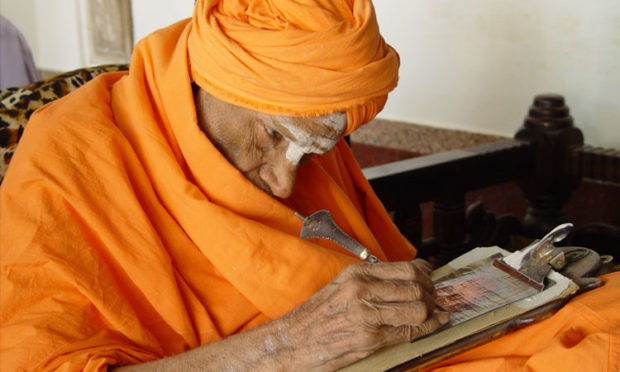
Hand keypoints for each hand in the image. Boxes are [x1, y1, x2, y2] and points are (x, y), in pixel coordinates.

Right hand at [113, 259, 448, 371]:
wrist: (291, 344)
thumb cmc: (316, 317)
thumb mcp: (342, 287)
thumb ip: (373, 281)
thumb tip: (410, 277)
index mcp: (356, 273)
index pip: (408, 268)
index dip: (426, 276)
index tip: (431, 281)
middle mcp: (362, 288)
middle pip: (418, 287)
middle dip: (433, 295)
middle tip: (436, 302)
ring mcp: (367, 314)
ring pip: (419, 308)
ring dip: (432, 313)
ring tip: (433, 315)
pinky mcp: (370, 338)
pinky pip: (411, 331)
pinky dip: (428, 329)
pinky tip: (432, 327)